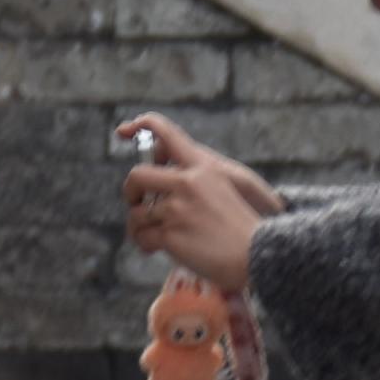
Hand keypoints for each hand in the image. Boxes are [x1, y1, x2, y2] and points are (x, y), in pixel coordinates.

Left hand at [119, 117, 275, 291]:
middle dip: (130, 192)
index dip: (141, 125)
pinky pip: (143, 237)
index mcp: (203, 167)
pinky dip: (145, 244)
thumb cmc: (240, 228)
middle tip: (138, 204)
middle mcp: (187, 182)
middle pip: (137, 176)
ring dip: (140, 227)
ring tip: (153, 236)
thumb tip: (157, 188)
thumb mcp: (223, 189)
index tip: (123, 130)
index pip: (167, 133)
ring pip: (137, 213)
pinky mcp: (171, 234)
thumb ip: (193, 182)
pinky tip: (155, 248)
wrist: (257, 254)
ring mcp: (178, 208)